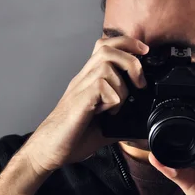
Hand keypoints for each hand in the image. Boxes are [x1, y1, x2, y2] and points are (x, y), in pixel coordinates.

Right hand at [21, 36, 148, 176]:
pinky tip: (108, 112)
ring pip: (105, 65)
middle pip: (106, 48)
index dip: (127, 43)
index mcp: (90, 80)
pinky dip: (113, 98)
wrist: (49, 150)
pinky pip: (100, 85)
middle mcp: (83, 79)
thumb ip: (122, 122)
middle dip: (130, 59)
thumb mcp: (106, 128)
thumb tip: (141, 127)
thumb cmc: (72, 137)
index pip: (106, 47)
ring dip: (121, 84)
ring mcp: (80, 88)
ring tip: (119, 104)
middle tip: (140, 82)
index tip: (144, 51)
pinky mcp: (79, 100)